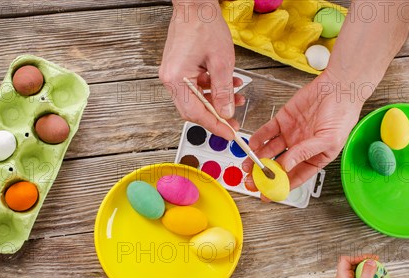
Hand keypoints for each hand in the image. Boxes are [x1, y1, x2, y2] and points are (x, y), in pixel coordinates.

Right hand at [159, 0, 243, 139]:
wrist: (195, 3)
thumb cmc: (204, 24)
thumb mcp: (222, 61)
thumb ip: (224, 91)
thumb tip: (226, 113)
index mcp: (176, 78)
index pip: (195, 113)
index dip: (214, 126)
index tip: (229, 133)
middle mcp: (170, 78)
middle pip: (193, 109)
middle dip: (216, 115)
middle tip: (234, 120)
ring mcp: (173, 73)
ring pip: (196, 98)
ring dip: (217, 100)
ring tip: (237, 97)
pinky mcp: (179, 68)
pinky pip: (195, 86)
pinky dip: (212, 88)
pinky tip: (229, 83)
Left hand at [243, 70, 363, 189]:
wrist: (338, 88)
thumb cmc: (341, 115)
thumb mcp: (327, 140)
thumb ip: (304, 153)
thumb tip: (286, 166)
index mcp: (314, 158)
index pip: (294, 177)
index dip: (279, 187)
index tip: (266, 195)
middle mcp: (300, 149)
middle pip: (278, 166)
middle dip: (263, 175)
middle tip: (251, 181)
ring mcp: (290, 135)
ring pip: (269, 151)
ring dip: (257, 159)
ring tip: (246, 165)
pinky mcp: (283, 120)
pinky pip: (267, 132)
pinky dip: (258, 138)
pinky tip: (252, 145)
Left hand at [335, 255, 379, 277]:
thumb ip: (368, 271)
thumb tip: (370, 261)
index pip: (345, 260)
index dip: (356, 257)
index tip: (367, 259)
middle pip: (350, 264)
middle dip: (362, 261)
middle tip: (373, 261)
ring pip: (355, 270)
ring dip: (365, 268)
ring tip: (375, 269)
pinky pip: (358, 276)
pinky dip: (365, 275)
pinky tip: (374, 277)